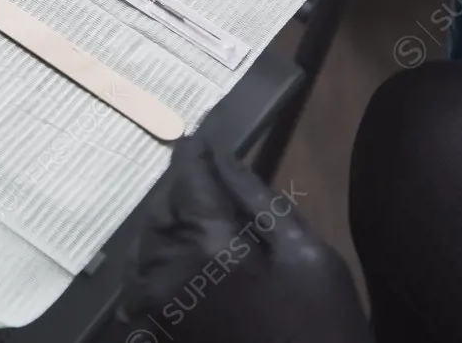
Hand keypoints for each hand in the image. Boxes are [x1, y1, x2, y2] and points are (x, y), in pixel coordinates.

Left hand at [117, 138, 370, 342]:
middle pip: (164, 208)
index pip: (188, 177)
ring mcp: (154, 303)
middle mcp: (166, 269)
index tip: (202, 138)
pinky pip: (142, 280)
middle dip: (185, 192)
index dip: (196, 153)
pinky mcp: (155, 328)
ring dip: (171, 226)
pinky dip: (160, 263)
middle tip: (213, 184)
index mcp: (207, 244)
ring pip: (147, 242)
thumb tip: (222, 155)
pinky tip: (192, 264)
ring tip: (208, 226)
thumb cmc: (320, 326)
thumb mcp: (308, 254)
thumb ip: (258, 199)